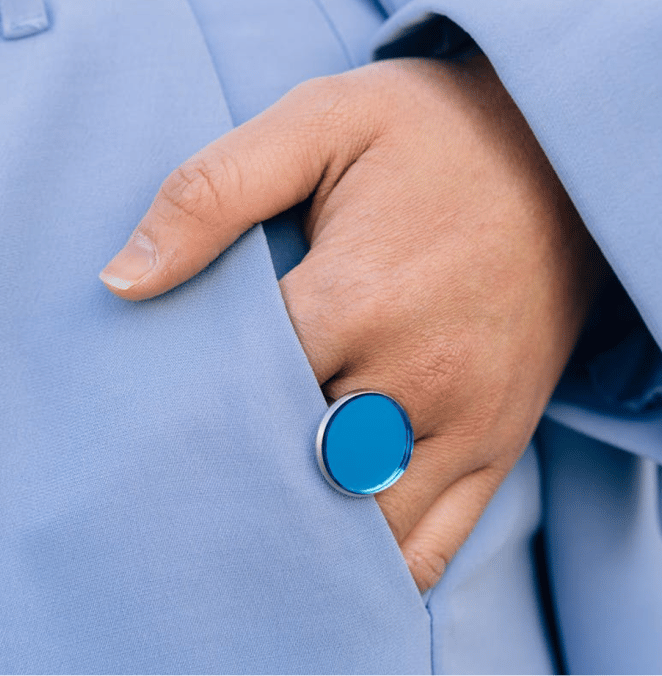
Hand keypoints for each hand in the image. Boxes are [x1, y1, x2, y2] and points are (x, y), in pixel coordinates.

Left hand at [99, 55, 604, 591]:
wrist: (560, 155)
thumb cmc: (431, 131)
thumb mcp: (319, 120)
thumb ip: (213, 193)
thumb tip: (121, 282)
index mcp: (358, 298)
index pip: (235, 393)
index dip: (188, 393)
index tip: (170, 374)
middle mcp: (417, 376)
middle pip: (285, 465)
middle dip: (236, 459)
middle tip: (199, 436)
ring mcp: (466, 422)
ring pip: (355, 527)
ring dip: (300, 518)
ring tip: (261, 479)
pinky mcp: (499, 441)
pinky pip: (432, 547)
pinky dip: (373, 560)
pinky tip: (332, 535)